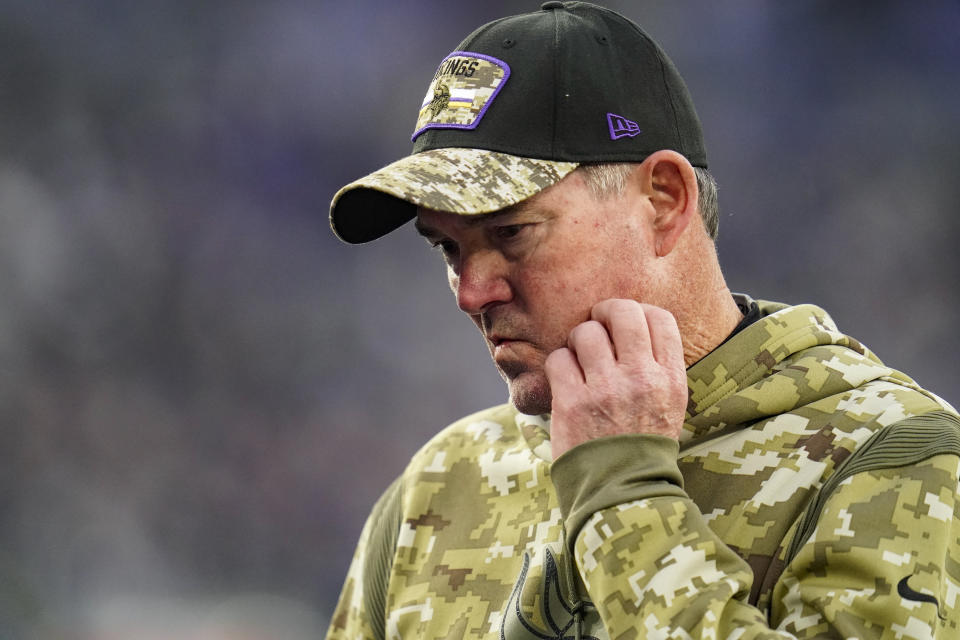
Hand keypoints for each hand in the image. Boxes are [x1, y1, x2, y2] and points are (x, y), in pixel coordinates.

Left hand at [545, 299, 687, 458]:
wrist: (621, 492)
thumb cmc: (642, 446)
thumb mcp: (669, 406)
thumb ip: (657, 367)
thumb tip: (634, 327)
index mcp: (670, 379)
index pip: (659, 318)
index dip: (638, 312)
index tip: (625, 324)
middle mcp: (641, 379)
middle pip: (622, 313)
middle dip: (604, 313)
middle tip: (596, 326)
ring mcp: (605, 389)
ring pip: (585, 332)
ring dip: (577, 341)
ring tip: (579, 359)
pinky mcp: (572, 402)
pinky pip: (558, 359)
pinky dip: (558, 365)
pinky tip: (565, 381)